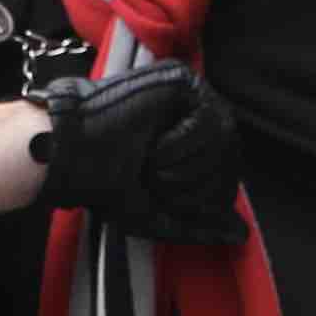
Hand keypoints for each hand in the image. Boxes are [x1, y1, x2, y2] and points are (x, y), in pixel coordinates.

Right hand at [31, 59, 245, 245]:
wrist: (73, 156)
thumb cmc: (106, 183)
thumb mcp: (157, 213)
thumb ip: (198, 226)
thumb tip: (242, 235)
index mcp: (190, 147)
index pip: (228, 171)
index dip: (209, 194)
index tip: (173, 201)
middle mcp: (193, 118)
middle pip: (231, 156)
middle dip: (197, 184)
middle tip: (158, 184)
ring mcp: (189, 96)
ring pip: (224, 138)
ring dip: (186, 166)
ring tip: (152, 165)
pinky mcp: (180, 80)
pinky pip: (209, 120)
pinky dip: (182, 144)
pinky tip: (155, 147)